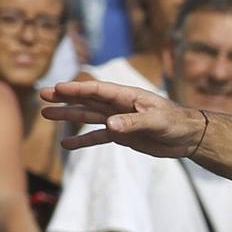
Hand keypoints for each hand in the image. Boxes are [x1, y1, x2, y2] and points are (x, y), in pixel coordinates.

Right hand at [41, 81, 206, 156]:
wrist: (189, 137)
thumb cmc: (176, 123)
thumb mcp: (157, 122)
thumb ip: (133, 123)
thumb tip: (110, 125)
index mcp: (128, 96)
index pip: (97, 90)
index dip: (77, 89)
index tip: (57, 88)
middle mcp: (120, 106)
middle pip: (88, 100)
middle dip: (65, 98)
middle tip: (42, 95)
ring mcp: (119, 121)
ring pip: (89, 116)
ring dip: (69, 116)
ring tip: (46, 115)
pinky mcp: (122, 136)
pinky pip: (98, 137)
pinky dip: (83, 140)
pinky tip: (67, 144)